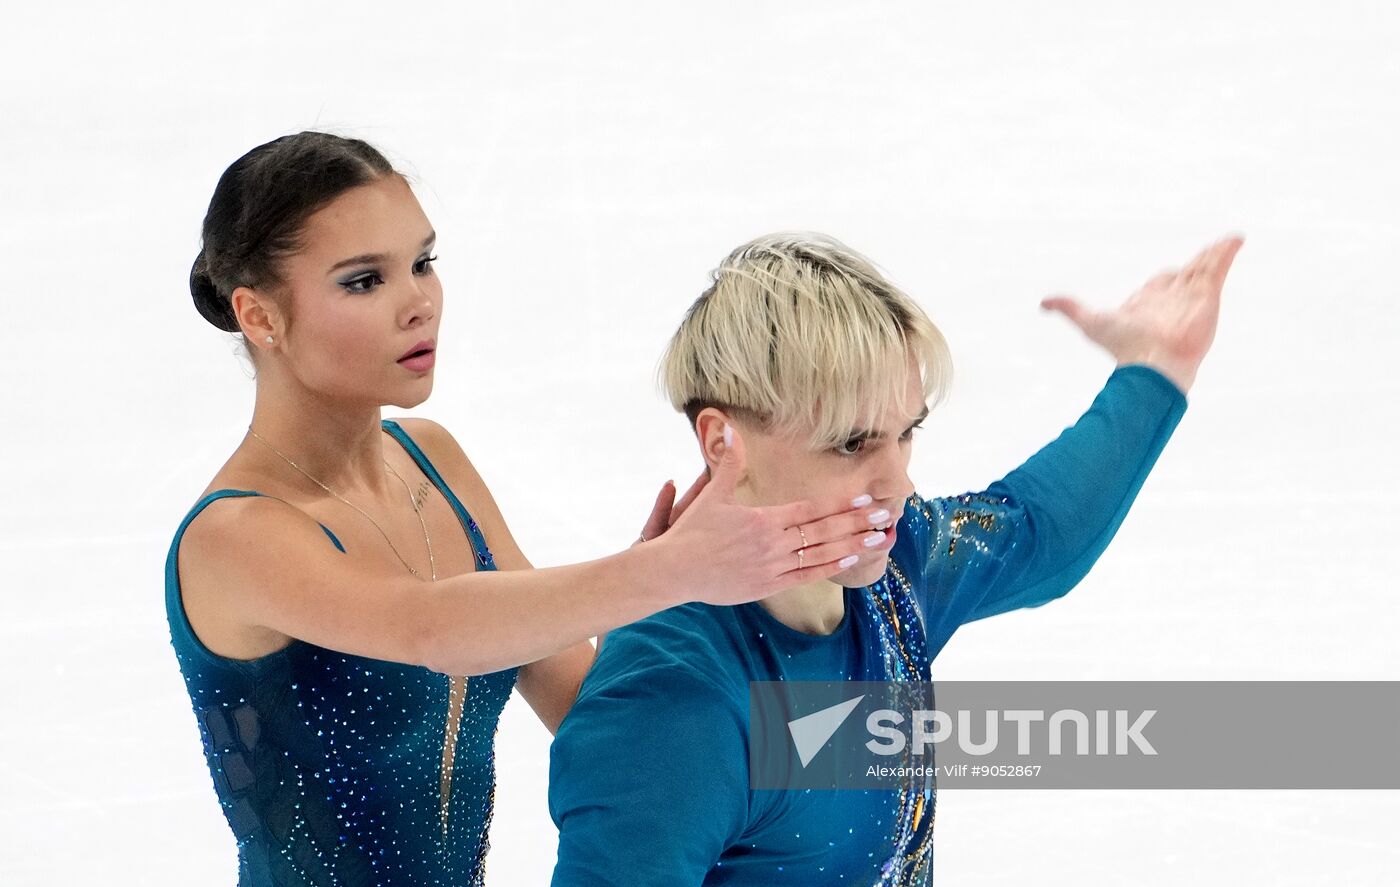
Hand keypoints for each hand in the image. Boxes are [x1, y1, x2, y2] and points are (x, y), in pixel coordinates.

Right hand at [646, 425, 886, 605]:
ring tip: (878, 538)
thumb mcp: (711, 494)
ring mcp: (773, 567)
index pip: (810, 509)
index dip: (840, 504)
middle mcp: (774, 543)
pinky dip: (830, 568)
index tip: (864, 497)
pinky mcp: (768, 586)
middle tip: (885, 514)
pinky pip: (806, 576)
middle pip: (824, 531)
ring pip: (822, 555)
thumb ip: (728, 463)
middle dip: (857, 522)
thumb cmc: (692, 532)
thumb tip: (728, 427)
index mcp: (764, 519)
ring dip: (853, 546)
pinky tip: (851, 560)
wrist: (674, 571)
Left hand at [1040, 235, 1244, 393]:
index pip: (1159, 284)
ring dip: (1215, 253)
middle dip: (1196, 264)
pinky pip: (1220, 267)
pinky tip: (1236, 239)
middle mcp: (1172, 300)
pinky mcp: (1209, 295)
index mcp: (1149, 303)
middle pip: (1186, 275)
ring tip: (1229, 241)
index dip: (1163, 278)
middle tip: (1208, 254)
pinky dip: (1228, 251)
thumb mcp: (1090, 322)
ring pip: (1204, 268)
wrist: (1152, 363)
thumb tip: (1044, 303)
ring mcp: (1192, 297)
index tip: (1169, 275)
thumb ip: (1069, 308)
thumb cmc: (1123, 346)